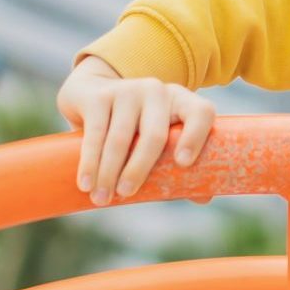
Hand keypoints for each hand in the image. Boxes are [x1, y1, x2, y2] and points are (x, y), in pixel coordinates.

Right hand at [56, 56, 216, 204]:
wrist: (92, 92)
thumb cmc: (136, 126)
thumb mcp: (159, 138)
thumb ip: (180, 166)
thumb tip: (203, 198)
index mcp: (182, 103)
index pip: (201, 113)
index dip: (196, 136)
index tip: (183, 163)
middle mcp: (158, 92)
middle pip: (155, 135)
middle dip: (139, 169)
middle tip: (127, 194)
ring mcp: (128, 90)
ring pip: (121, 139)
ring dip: (109, 173)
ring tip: (102, 199)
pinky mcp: (99, 96)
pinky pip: (95, 133)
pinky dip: (90, 162)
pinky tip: (86, 182)